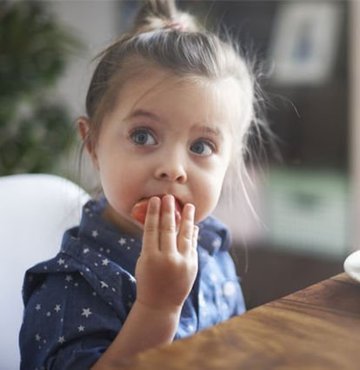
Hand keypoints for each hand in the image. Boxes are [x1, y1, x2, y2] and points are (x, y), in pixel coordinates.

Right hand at [135, 195, 197, 311]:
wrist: (160, 305)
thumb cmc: (147, 280)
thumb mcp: (143, 262)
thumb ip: (151, 243)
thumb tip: (160, 223)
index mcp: (150, 258)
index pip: (152, 229)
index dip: (153, 213)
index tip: (155, 200)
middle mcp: (167, 259)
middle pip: (168, 229)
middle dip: (169, 211)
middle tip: (169, 197)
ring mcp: (182, 263)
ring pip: (185, 235)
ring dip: (187, 219)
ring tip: (189, 206)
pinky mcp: (192, 266)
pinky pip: (192, 245)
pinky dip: (193, 234)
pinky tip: (193, 224)